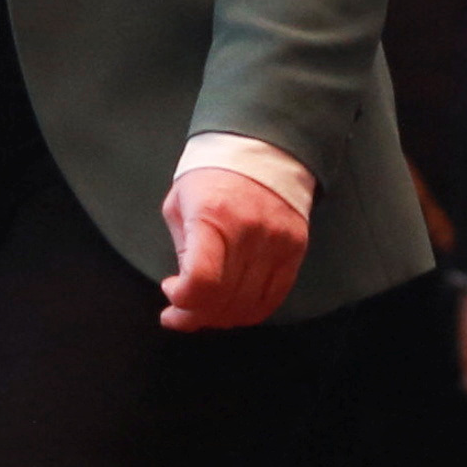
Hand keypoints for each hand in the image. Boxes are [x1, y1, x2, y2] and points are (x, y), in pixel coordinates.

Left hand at [160, 170, 307, 331]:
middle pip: (223, 300)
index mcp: (213, 216)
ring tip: (205, 309)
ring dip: (221, 318)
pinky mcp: (296, 249)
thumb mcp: (180, 205)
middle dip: (195, 317)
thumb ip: (183, 252)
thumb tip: (187, 294)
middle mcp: (249, 231)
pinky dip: (250, 312)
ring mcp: (276, 242)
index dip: (183, 301)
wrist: (261, 148)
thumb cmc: (211, 177)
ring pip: (248, 306)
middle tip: (181, 314)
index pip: (202, 281)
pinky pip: (273, 298)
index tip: (171, 291)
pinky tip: (232, 305)